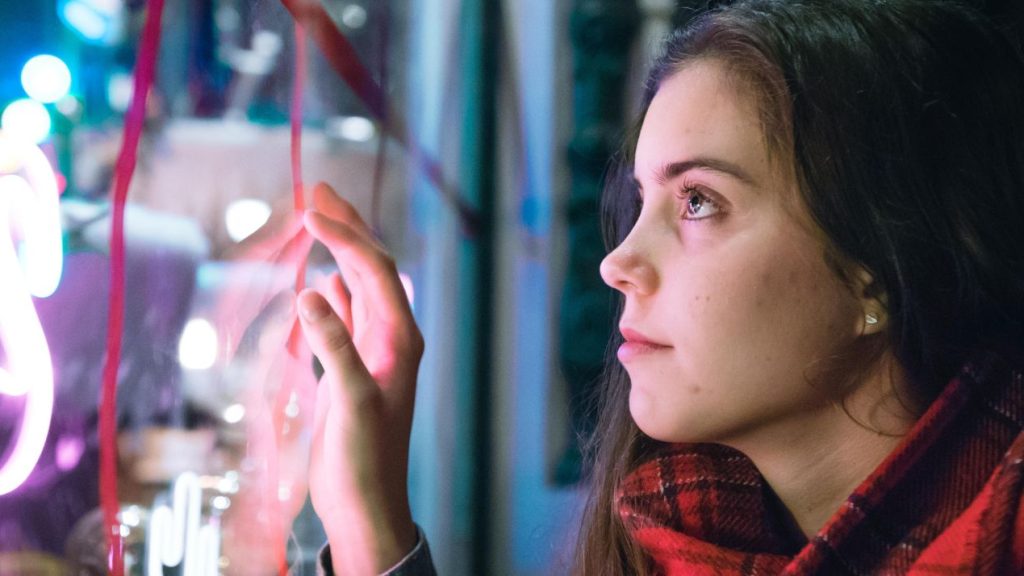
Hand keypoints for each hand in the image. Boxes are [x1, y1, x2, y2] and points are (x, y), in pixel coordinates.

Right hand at [298, 183, 421, 574]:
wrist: (364, 500)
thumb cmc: (362, 457)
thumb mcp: (349, 402)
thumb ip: (334, 347)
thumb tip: (310, 291)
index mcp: (400, 337)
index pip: (373, 270)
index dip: (343, 235)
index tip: (310, 208)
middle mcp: (392, 335)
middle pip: (371, 267)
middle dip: (347, 227)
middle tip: (317, 190)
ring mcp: (374, 349)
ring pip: (357, 285)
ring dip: (338, 251)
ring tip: (316, 218)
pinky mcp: (355, 366)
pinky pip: (346, 313)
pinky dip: (332, 287)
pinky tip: (320, 277)